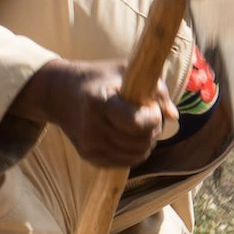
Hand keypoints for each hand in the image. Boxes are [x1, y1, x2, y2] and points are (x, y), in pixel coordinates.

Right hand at [14, 59, 175, 168]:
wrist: (59, 94)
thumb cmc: (99, 78)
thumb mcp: (126, 70)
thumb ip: (156, 90)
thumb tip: (174, 117)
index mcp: (100, 102)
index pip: (136, 124)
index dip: (152, 118)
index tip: (150, 107)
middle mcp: (91, 127)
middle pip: (139, 142)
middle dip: (153, 130)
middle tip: (148, 115)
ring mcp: (89, 145)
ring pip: (135, 156)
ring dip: (146, 142)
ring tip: (140, 125)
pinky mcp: (89, 157)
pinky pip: (124, 163)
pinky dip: (134, 152)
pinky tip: (129, 136)